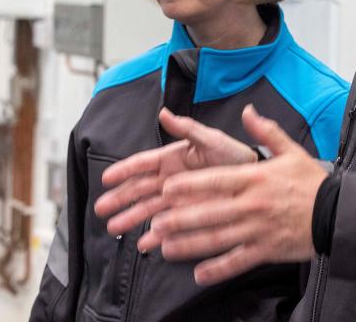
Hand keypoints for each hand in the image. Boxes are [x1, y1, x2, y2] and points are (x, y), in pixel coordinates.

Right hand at [94, 107, 257, 234]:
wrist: (254, 178)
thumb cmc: (233, 154)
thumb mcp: (211, 138)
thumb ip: (187, 128)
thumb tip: (164, 112)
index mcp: (171, 158)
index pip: (142, 164)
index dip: (124, 170)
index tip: (106, 178)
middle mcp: (169, 179)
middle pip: (138, 189)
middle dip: (119, 199)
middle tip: (101, 209)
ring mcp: (177, 199)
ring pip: (148, 209)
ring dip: (131, 218)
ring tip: (114, 228)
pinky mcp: (187, 215)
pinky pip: (167, 226)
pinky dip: (156, 235)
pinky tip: (145, 243)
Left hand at [143, 105, 327, 285]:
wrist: (336, 212)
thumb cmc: (312, 182)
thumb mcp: (291, 151)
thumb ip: (266, 132)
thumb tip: (248, 112)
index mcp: (255, 179)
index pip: (216, 181)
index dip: (189, 186)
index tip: (167, 188)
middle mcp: (253, 205)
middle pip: (210, 212)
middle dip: (180, 219)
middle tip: (156, 223)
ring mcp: (258, 230)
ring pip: (217, 239)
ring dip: (190, 245)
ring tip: (166, 248)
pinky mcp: (266, 250)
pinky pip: (237, 262)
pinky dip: (217, 269)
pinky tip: (199, 274)